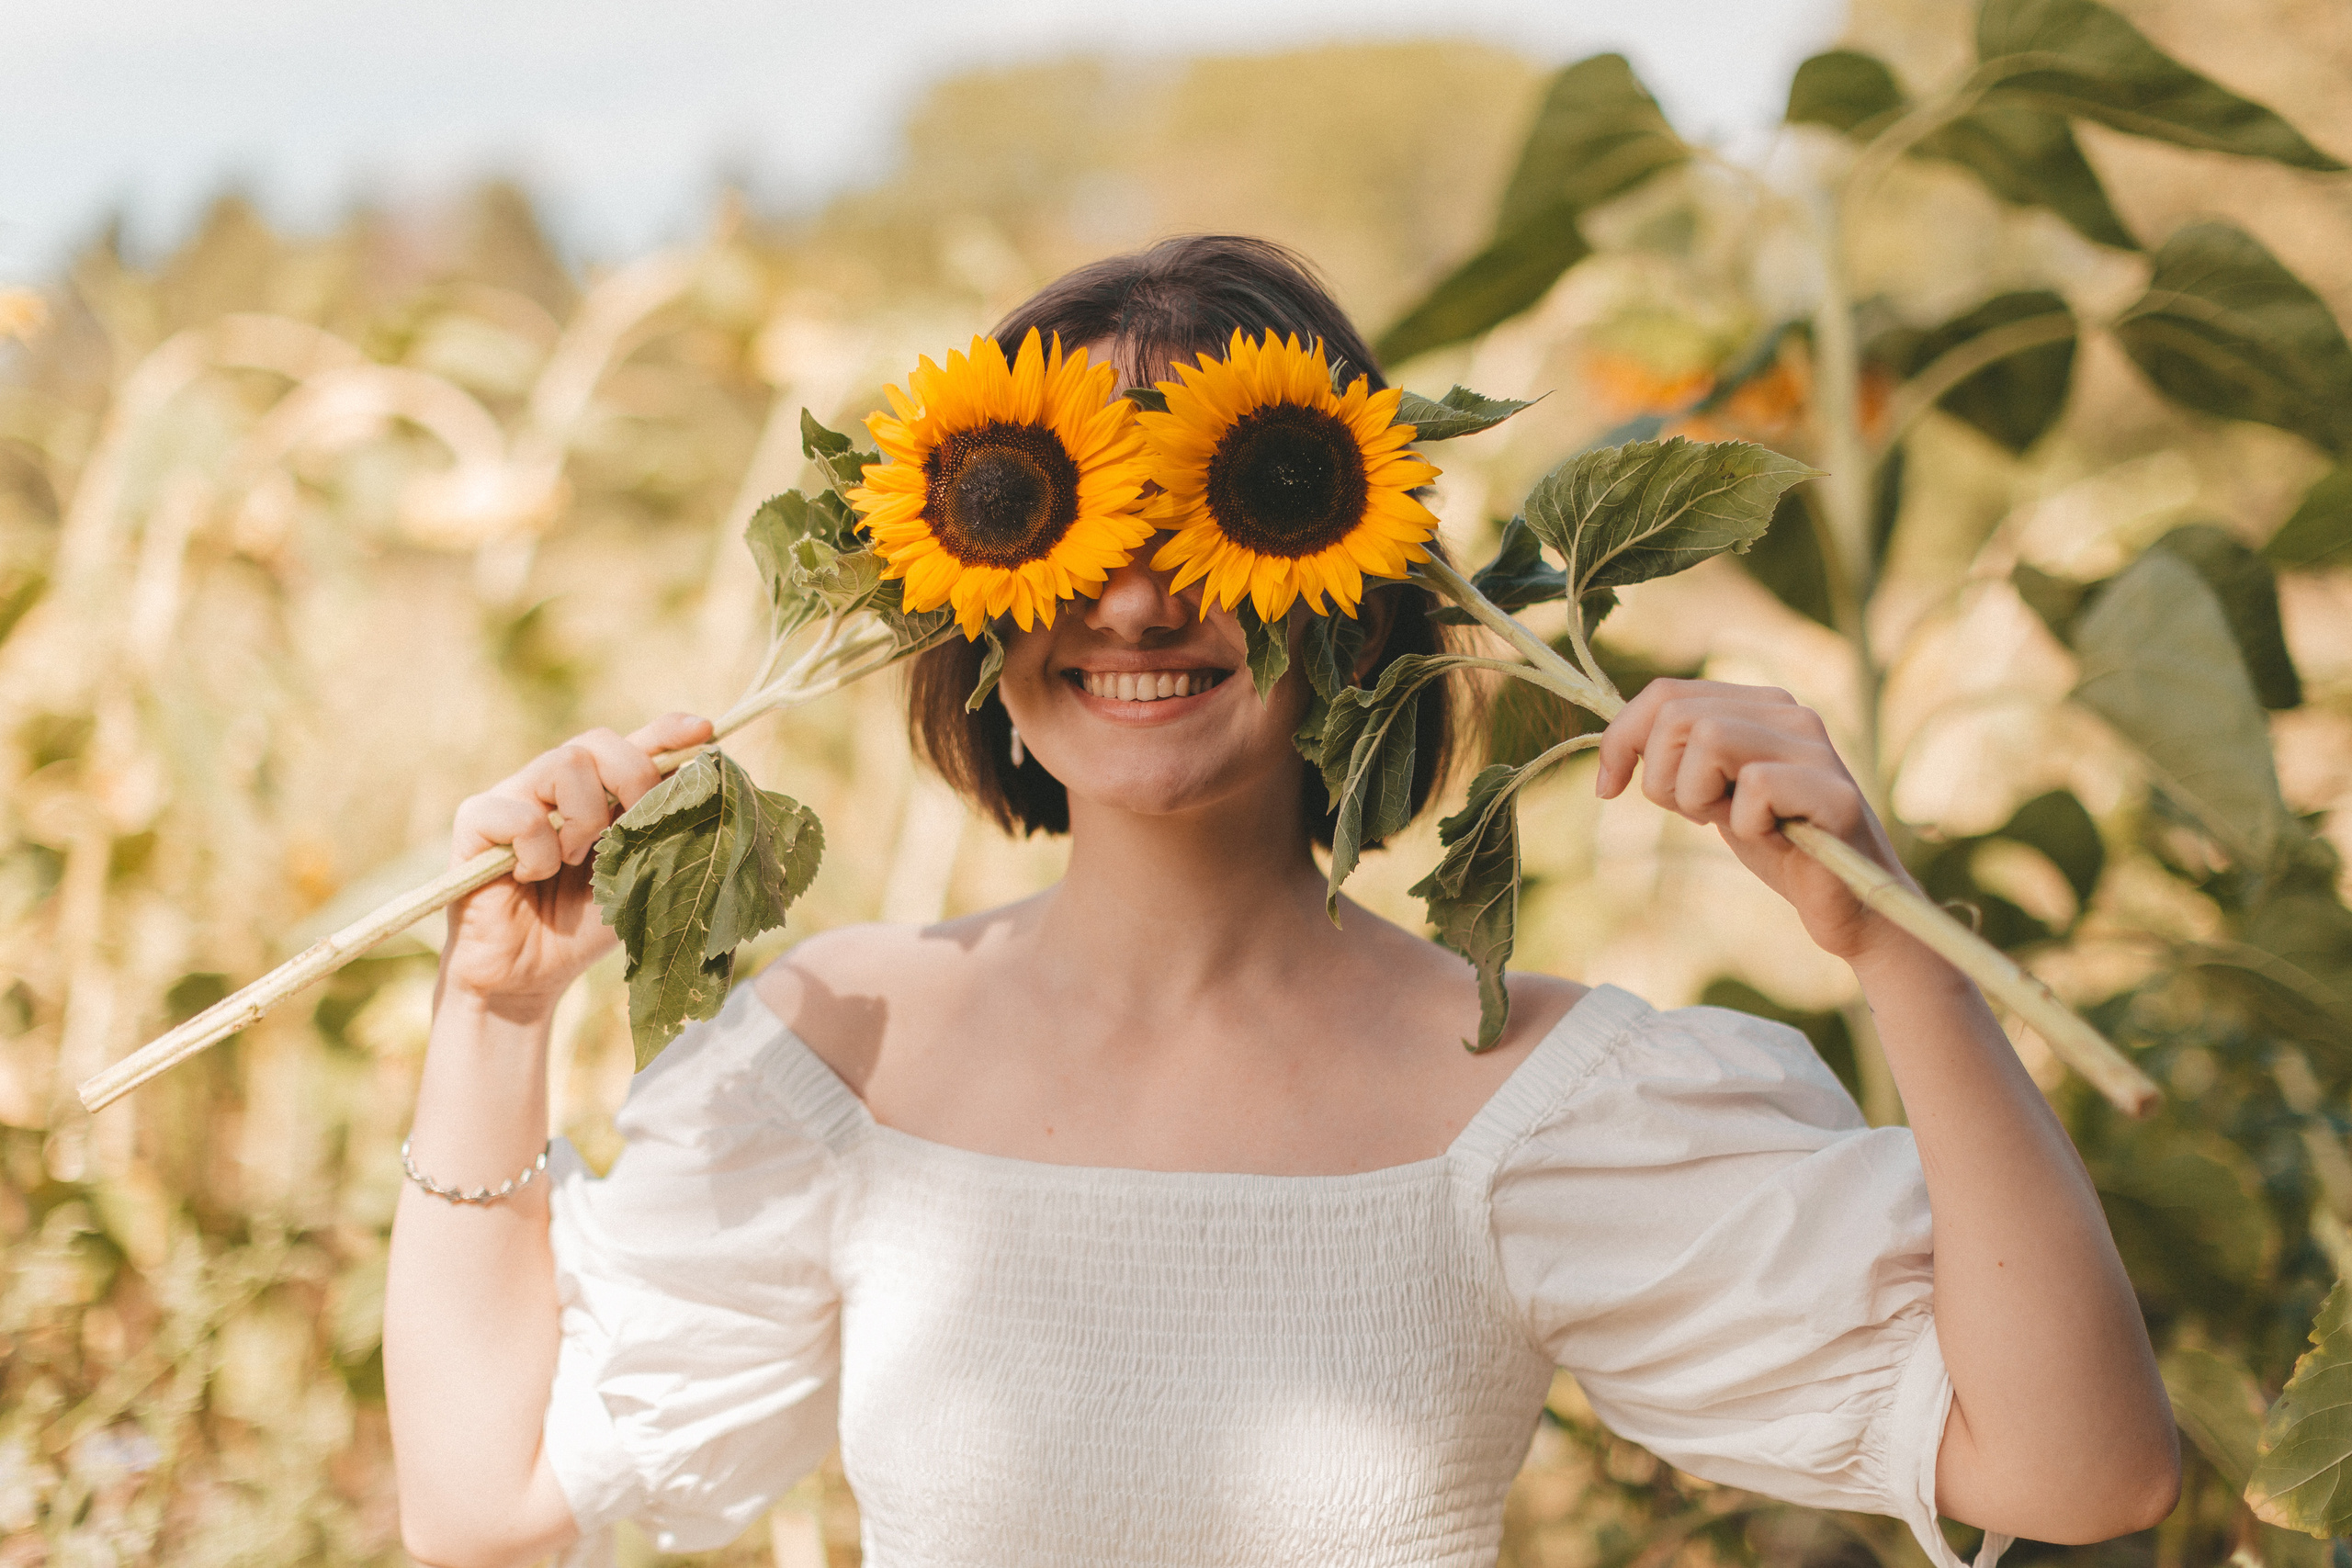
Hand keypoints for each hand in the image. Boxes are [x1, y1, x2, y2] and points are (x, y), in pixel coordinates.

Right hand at [440, 712, 713, 1009]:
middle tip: (626, 833)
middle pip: (598, 742)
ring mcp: (512, 795)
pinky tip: (533, 877)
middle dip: (631, 780)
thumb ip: (663, 835)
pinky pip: (520, 814)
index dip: (668, 731)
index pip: (634, 743)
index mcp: (597, 794)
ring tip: (573, 862)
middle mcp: (552, 784)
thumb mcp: (637, 879)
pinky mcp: (475, 820)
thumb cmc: (584, 927)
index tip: (704, 731)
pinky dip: (539, 851)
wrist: (529, 975)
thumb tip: (701, 791)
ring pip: (563, 764)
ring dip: (583, 821)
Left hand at [1593, 680, 1911, 962]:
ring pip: (1709, 738)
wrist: (1844, 904)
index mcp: (1758, 705)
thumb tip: (1617, 740)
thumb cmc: (1778, 845)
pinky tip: (1774, 838)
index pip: (1665, 692)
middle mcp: (1790, 712)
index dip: (1621, 738)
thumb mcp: (1714, 790)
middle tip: (1697, 815)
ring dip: (1698, 796)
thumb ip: (1679, 755)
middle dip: (1662, 777)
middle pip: (1677, 715)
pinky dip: (1745, 824)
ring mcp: (1816, 748)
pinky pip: (1755, 787)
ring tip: (1732, 822)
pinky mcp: (1835, 792)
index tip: (1608, 788)